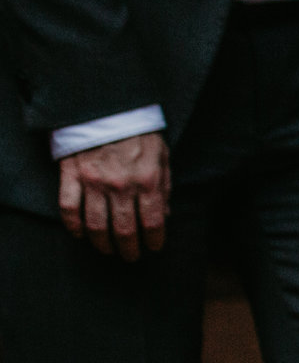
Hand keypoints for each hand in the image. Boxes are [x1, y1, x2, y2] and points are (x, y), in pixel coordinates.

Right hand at [58, 132, 169, 261]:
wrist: (106, 106)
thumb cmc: (138, 132)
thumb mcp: (162, 156)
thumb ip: (164, 187)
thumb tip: (165, 215)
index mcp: (148, 180)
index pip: (153, 222)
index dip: (155, 240)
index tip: (154, 248)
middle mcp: (121, 185)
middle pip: (125, 230)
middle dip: (129, 249)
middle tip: (130, 256)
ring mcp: (93, 181)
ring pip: (96, 225)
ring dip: (103, 243)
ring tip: (108, 250)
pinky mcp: (71, 175)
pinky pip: (69, 207)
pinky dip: (73, 226)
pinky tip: (80, 235)